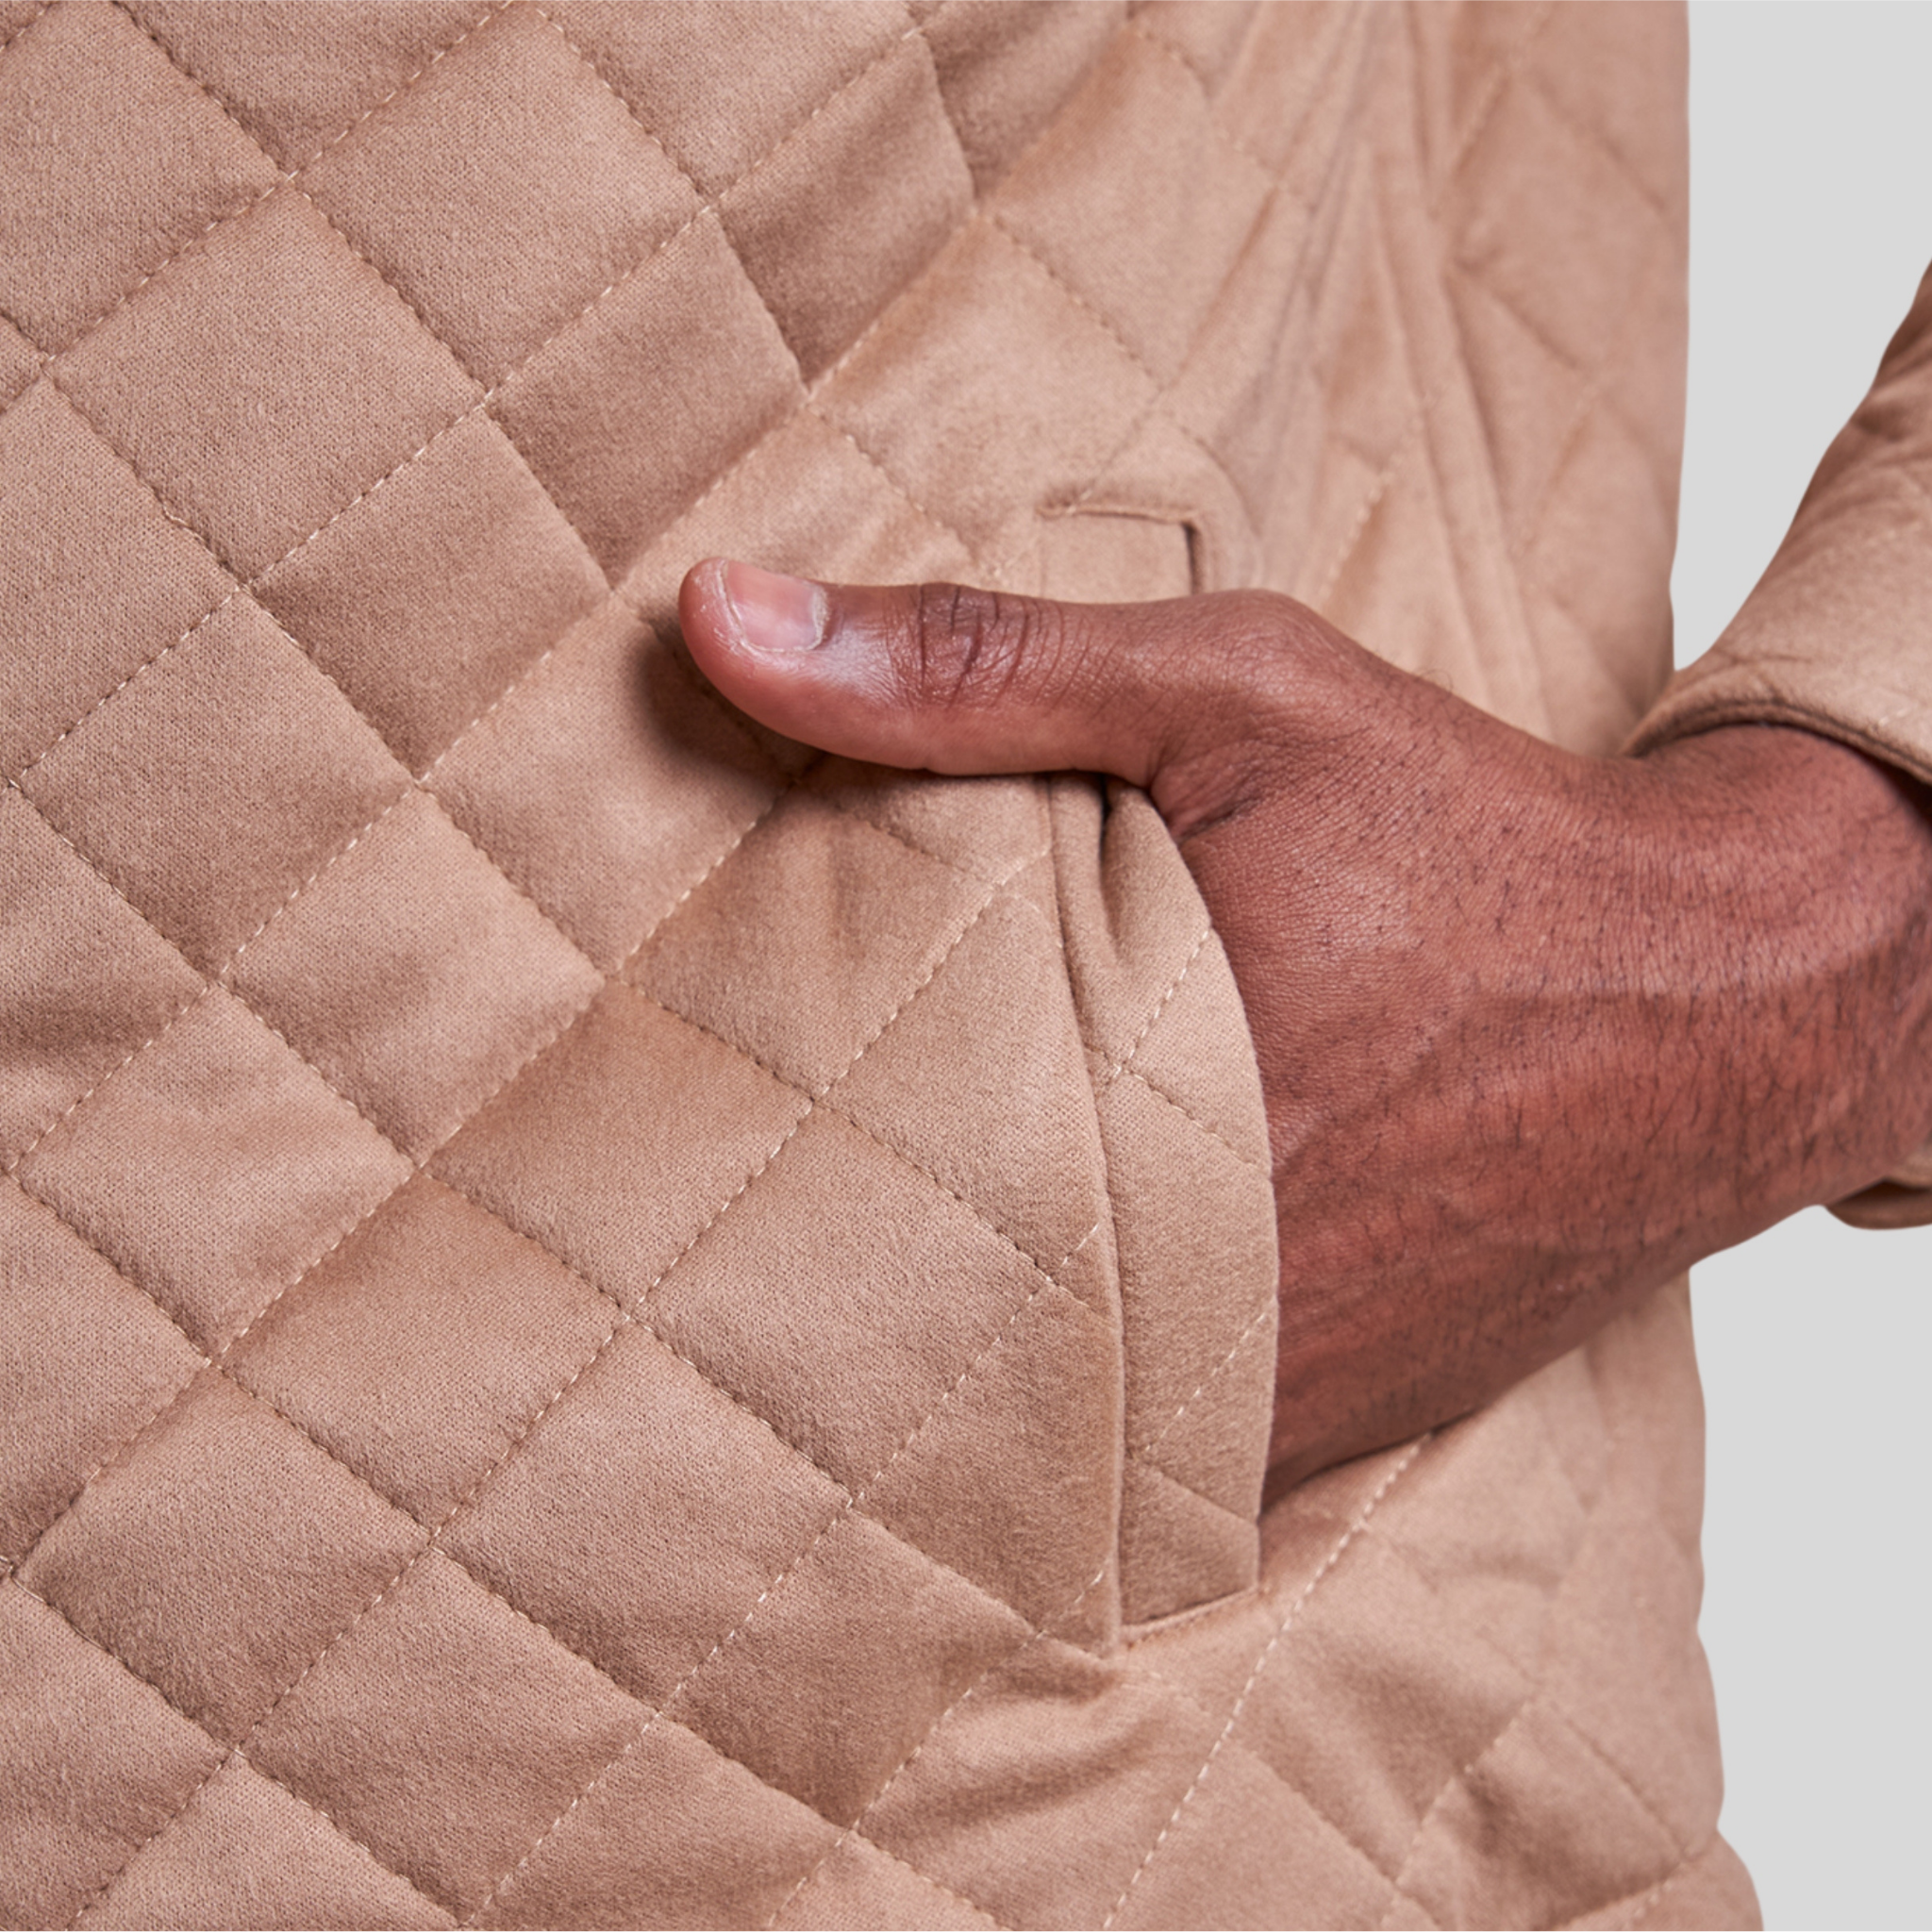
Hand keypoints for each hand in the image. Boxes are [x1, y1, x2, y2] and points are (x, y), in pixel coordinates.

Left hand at [679, 561, 1931, 1484]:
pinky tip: (1033, 1313)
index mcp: (1145, 1100)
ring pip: (1027, 1403)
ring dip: (950, 1335)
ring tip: (862, 1275)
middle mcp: (1204, 1281)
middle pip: (926, 1306)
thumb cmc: (1468, 835)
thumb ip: (975, 666)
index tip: (668, 1145)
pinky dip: (1073, 1391)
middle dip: (835, 1259)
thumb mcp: (1234, 695)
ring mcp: (1268, 1385)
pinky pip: (1141, 1453)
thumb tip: (716, 618)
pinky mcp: (1326, 1425)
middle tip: (723, 1220)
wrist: (1721, 1000)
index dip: (748, 1167)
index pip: (859, 1177)